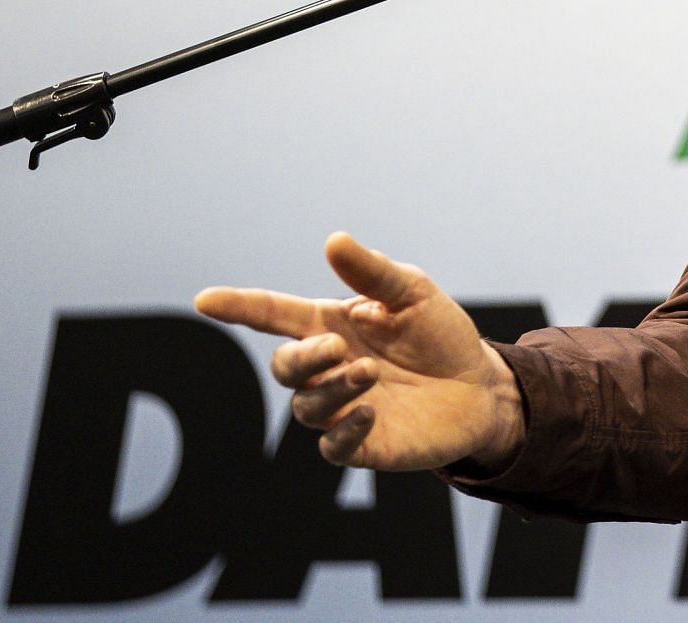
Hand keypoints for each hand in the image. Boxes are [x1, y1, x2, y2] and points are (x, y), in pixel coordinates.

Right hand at [194, 231, 523, 470]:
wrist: (481, 386)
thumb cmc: (440, 334)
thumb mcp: (413, 293)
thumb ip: (372, 272)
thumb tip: (333, 240)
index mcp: (331, 325)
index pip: (274, 315)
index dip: (239, 307)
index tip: (205, 300)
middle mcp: (329, 368)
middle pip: (284, 367)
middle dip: (301, 358)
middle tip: (337, 347)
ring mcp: (342, 408)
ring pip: (306, 405)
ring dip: (332, 388)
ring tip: (369, 372)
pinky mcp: (364, 444)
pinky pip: (332, 447)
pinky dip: (344, 430)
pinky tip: (369, 413)